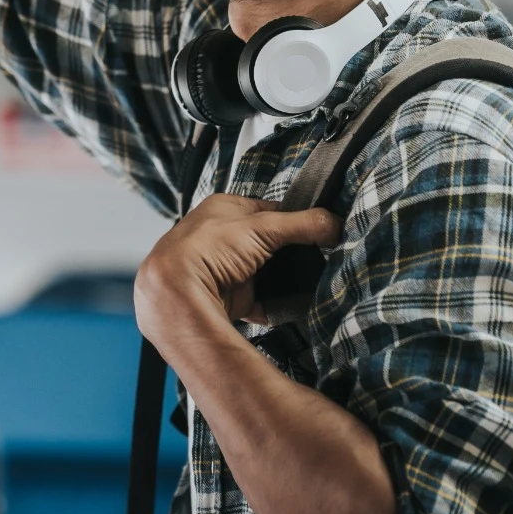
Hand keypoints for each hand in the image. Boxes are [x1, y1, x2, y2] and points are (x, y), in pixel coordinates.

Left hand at [135, 195, 340, 346]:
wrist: (179, 295)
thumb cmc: (205, 250)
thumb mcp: (262, 226)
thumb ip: (303, 223)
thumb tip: (333, 223)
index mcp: (224, 209)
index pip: (269, 210)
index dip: (294, 220)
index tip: (319, 230)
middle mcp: (222, 237)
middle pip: (270, 243)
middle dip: (290, 253)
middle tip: (315, 259)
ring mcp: (226, 268)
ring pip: (267, 272)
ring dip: (284, 279)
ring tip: (307, 281)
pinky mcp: (230, 297)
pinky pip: (263, 300)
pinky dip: (277, 304)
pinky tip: (289, 304)